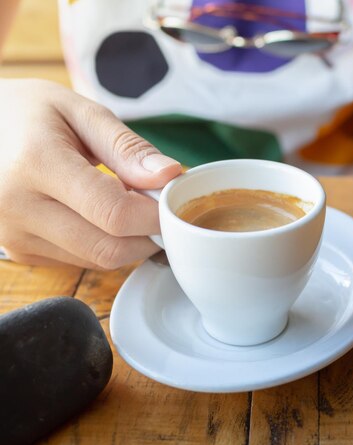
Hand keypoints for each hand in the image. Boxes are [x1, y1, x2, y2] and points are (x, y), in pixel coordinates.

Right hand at [0, 79, 181, 268]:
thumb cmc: (29, 114)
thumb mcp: (80, 112)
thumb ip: (128, 148)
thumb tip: (170, 176)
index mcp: (36, 164)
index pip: (115, 213)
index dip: (156, 215)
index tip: (173, 202)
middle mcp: (18, 208)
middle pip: (109, 248)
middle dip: (148, 235)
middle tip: (157, 207)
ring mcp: (14, 236)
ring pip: (98, 260)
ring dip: (128, 241)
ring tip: (127, 204)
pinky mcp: (19, 252)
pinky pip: (80, 261)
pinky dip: (104, 243)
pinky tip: (100, 216)